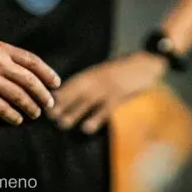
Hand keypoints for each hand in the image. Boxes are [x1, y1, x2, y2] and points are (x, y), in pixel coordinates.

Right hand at [0, 38, 59, 125]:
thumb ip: (5, 56)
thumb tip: (26, 71)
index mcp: (1, 49)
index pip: (32, 61)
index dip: (47, 73)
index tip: (55, 84)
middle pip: (29, 81)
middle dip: (42, 94)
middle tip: (49, 104)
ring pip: (18, 96)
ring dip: (30, 107)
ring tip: (35, 114)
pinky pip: (1, 108)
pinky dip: (12, 115)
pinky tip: (17, 120)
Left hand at [50, 52, 168, 134]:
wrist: (145, 62)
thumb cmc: (126, 70)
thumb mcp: (106, 74)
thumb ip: (93, 82)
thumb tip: (77, 95)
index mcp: (92, 73)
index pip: (71, 83)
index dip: (58, 93)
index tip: (45, 101)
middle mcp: (96, 79)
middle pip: (74, 91)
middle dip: (61, 103)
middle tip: (48, 115)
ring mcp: (107, 87)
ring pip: (86, 101)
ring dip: (73, 112)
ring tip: (62, 124)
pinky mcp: (120, 95)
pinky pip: (105, 108)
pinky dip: (95, 118)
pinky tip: (86, 129)